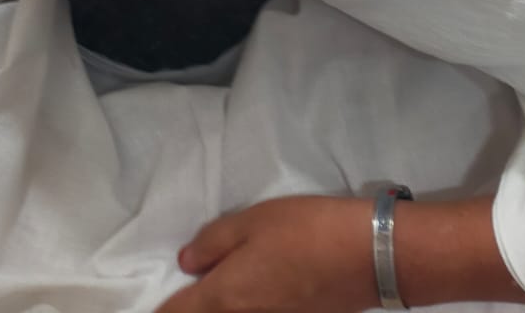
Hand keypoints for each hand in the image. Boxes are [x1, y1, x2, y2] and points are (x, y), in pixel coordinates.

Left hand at [155, 197, 375, 312]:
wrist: (366, 257)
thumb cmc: (304, 230)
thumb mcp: (253, 220)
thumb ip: (213, 243)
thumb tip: (185, 264)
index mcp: (223, 298)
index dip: (161, 310)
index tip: (158, 299)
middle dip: (190, 310)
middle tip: (188, 293)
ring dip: (217, 310)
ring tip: (216, 292)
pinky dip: (246, 312)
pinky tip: (252, 294)